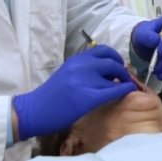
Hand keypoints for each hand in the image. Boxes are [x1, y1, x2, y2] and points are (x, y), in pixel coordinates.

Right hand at [12, 45, 135, 140]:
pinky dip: (124, 89)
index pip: (103, 50)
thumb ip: (84, 68)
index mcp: (76, 59)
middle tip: (124, 78)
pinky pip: (113, 90)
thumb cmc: (50, 95)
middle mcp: (81, 66)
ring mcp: (85, 81)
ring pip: (115, 75)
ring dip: (124, 80)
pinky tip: (127, 92)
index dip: (115, 57)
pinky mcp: (88, 98)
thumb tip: (107, 70)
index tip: (118, 65)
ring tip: (124, 87)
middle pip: (112, 62)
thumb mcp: (67, 73)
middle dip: (122, 70)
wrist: (34, 110)